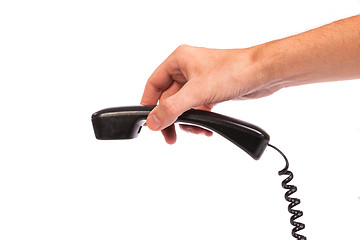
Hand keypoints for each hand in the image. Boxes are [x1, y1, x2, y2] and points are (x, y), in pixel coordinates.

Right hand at [140, 44, 277, 143]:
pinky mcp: (211, 91)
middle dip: (173, 118)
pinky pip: (198, 109)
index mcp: (179, 60)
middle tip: (171, 136)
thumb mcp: (197, 92)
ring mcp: (200, 81)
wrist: (263, 73)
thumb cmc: (234, 70)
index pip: (154, 84)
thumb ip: (172, 109)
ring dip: (188, 122)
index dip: (149, 103)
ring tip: (197, 131)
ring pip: (184, 106)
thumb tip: (153, 122)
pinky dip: (200, 120)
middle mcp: (187, 69)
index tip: (149, 122)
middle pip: (168, 99)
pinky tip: (207, 129)